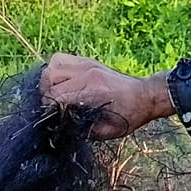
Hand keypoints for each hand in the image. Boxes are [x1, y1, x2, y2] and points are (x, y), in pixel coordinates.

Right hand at [39, 54, 171, 139]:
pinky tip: (60, 82)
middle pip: (49, 79)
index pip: (57, 96)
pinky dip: (54, 70)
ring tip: (54, 95)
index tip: (51, 119)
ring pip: (52, 66)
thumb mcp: (107, 131)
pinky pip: (60, 59)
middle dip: (45, 96)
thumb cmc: (130, 116)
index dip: (49, 110)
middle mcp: (88, 74)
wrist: (145, 95)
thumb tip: (59, 127)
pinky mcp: (87, 61)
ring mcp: (87, 64)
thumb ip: (82, 130)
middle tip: (51, 108)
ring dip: (47, 82)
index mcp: (94, 91)